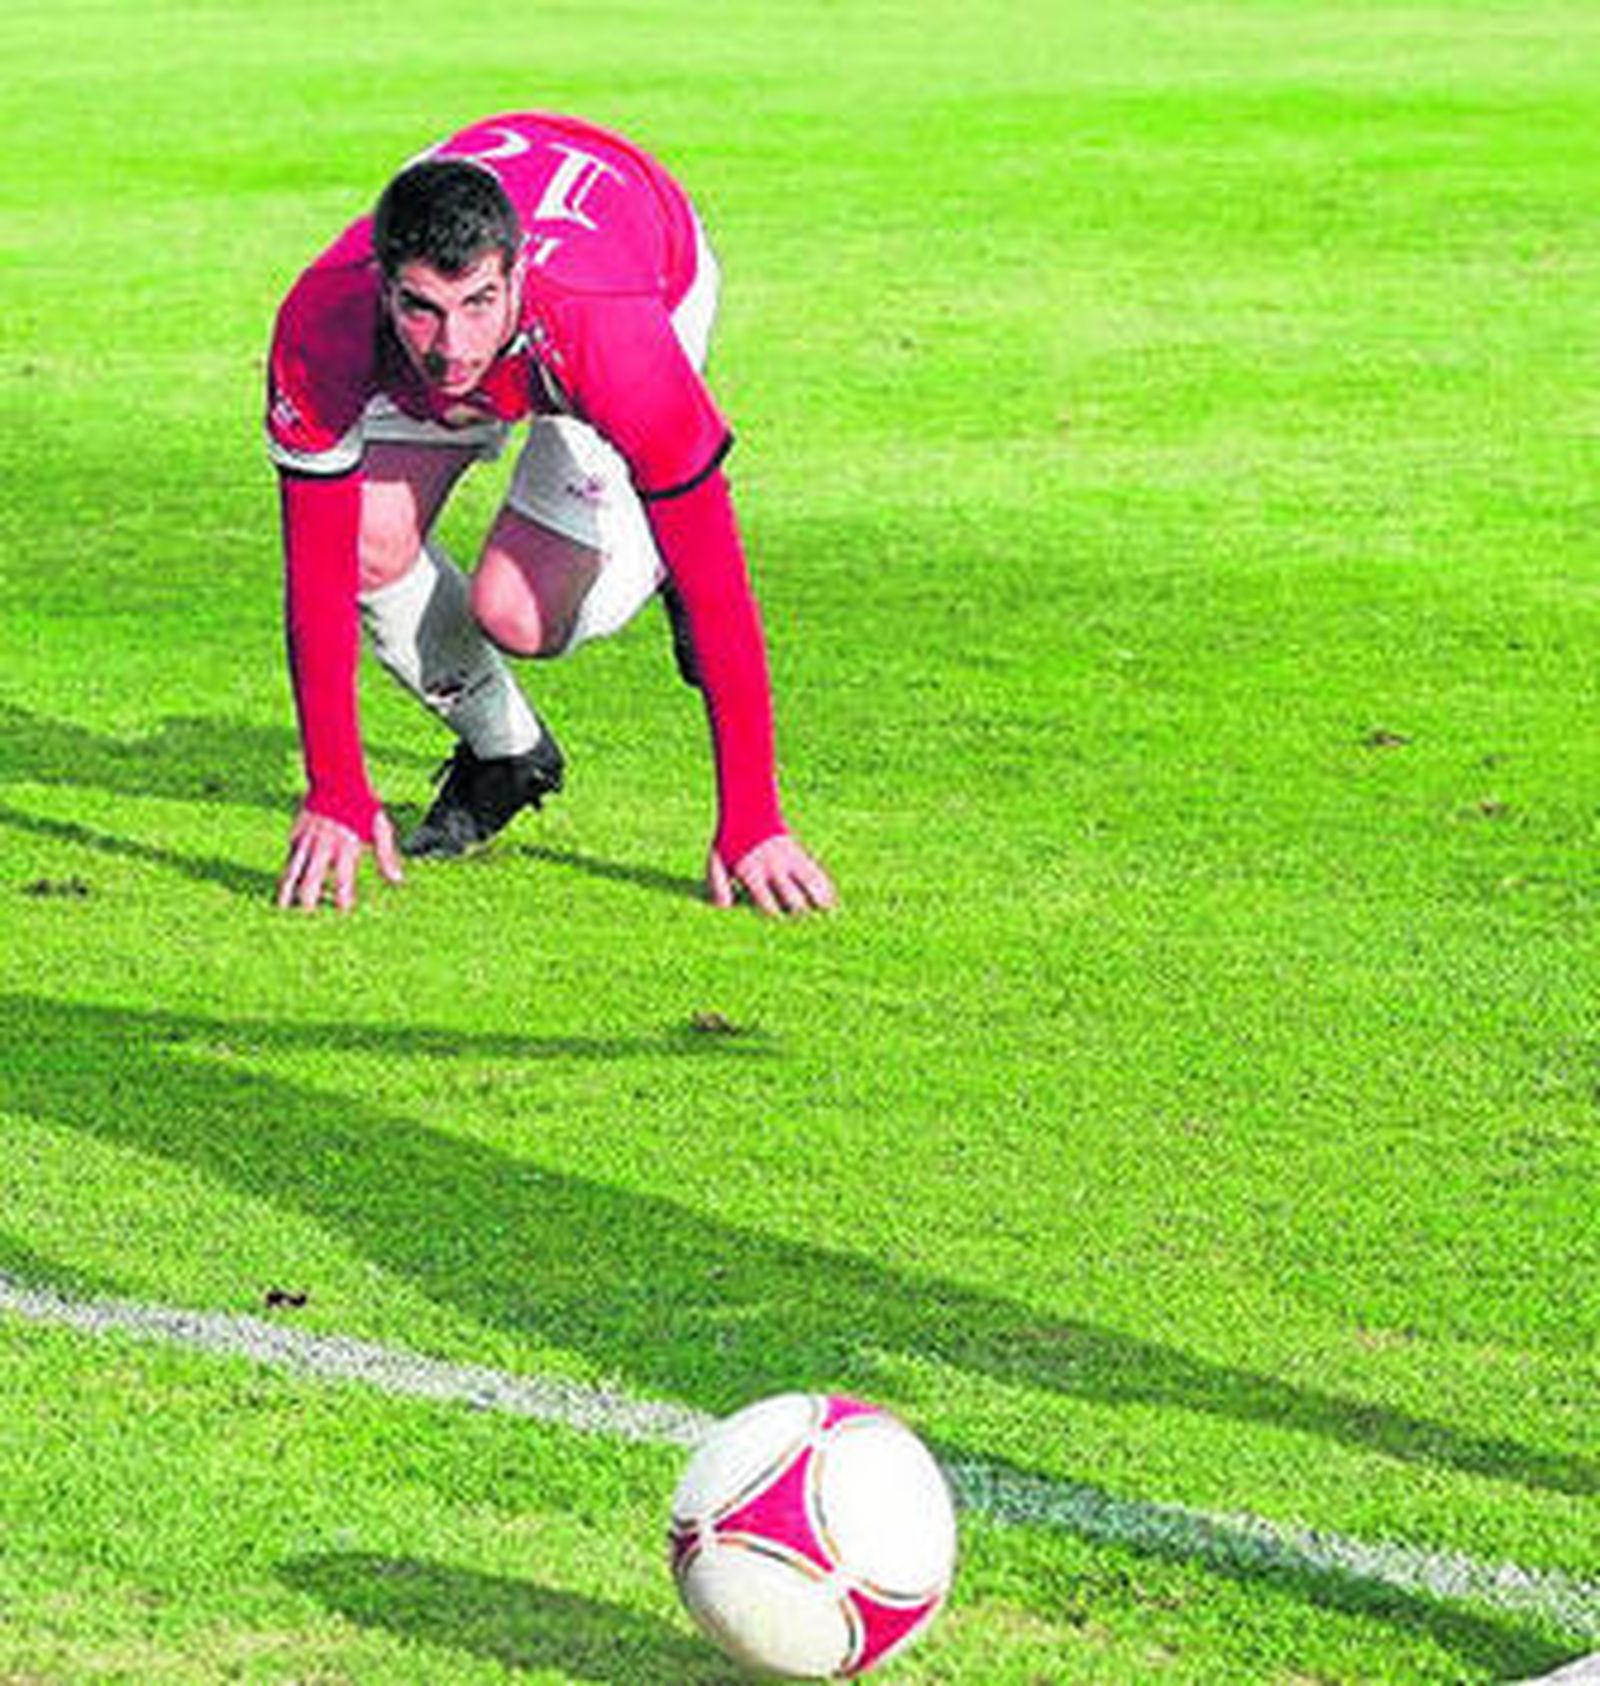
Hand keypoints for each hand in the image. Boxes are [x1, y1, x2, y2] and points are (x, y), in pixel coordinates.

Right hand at [276, 805, 403, 912]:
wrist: (336, 779)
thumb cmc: (362, 806)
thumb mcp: (380, 829)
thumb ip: (387, 857)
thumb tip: (398, 881)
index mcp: (346, 845)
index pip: (344, 879)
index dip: (343, 897)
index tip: (343, 910)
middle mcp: (324, 845)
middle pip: (312, 879)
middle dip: (309, 899)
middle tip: (308, 916)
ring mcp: (307, 839)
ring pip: (293, 869)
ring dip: (287, 889)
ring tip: (283, 906)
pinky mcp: (296, 834)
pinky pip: (290, 856)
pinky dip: (287, 871)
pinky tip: (284, 885)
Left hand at [707, 833, 836, 916]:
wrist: (749, 808)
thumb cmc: (730, 839)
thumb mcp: (717, 859)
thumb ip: (717, 884)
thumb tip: (725, 907)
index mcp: (752, 872)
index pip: (767, 905)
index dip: (772, 917)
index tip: (773, 922)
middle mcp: (773, 868)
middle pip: (793, 900)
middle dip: (795, 913)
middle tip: (794, 919)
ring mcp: (789, 860)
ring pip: (811, 886)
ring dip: (817, 902)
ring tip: (822, 914)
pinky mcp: (799, 854)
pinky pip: (817, 874)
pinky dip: (825, 888)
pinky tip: (830, 903)